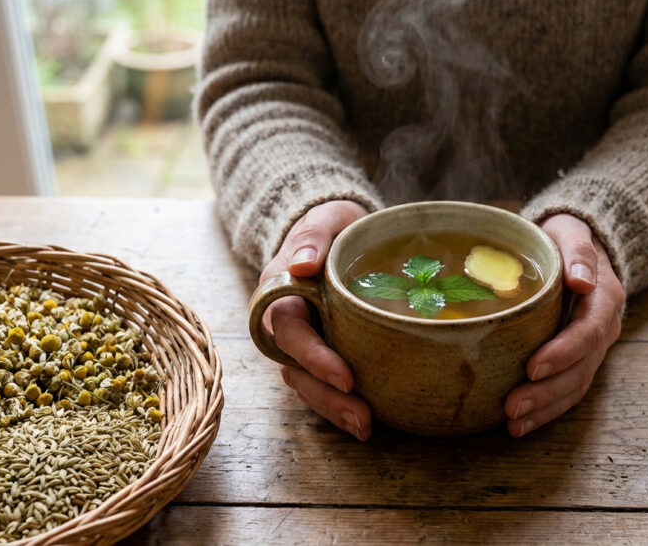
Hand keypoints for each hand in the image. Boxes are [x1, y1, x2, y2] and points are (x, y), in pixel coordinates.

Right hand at [259, 200, 371, 440]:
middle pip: (296, 370)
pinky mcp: (322, 354)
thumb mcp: (324, 219)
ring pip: (308, 385)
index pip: (291, 333)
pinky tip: (368, 420)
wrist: (338, 234)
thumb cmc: (332, 227)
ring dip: (334, 410)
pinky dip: (341, 404)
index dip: (315, 358)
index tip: (346, 377)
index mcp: (279, 295)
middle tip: (362, 417)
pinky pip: (324, 384)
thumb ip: (313, 235)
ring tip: (366, 427)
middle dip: (327, 398)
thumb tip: (302, 263)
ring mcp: (302, 344)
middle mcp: (284, 325)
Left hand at [504, 213, 624, 436]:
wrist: (572, 248)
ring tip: (512, 423)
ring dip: (544, 408)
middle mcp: (604, 329)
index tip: (533, 366)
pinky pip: (565, 391)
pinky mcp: (576, 361)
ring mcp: (592, 349)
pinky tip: (519, 425)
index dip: (563, 353)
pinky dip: (545, 410)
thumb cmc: (564, 237)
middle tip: (512, 406)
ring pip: (574, 386)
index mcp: (604, 298)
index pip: (589, 332)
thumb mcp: (571, 232)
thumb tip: (582, 280)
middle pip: (581, 368)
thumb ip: (578, 251)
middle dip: (547, 392)